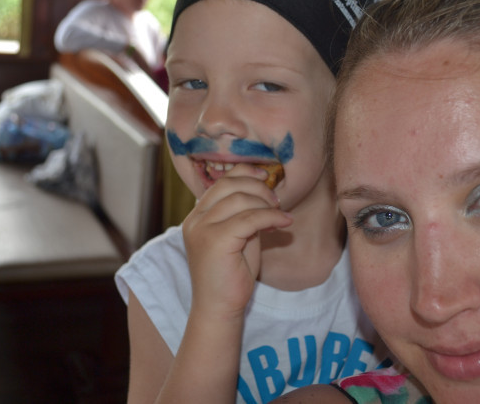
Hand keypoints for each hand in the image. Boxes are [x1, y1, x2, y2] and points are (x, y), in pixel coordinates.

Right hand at [181, 164, 292, 319]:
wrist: (219, 307)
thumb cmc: (232, 275)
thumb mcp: (240, 236)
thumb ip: (246, 214)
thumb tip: (266, 195)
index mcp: (198, 215)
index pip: (221, 182)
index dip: (245, 173)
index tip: (266, 175)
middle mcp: (195, 219)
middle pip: (229, 185)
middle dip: (259, 187)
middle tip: (277, 201)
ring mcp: (201, 229)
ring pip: (240, 200)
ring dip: (266, 204)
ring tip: (280, 216)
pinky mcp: (214, 240)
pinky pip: (249, 219)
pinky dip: (271, 217)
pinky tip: (284, 224)